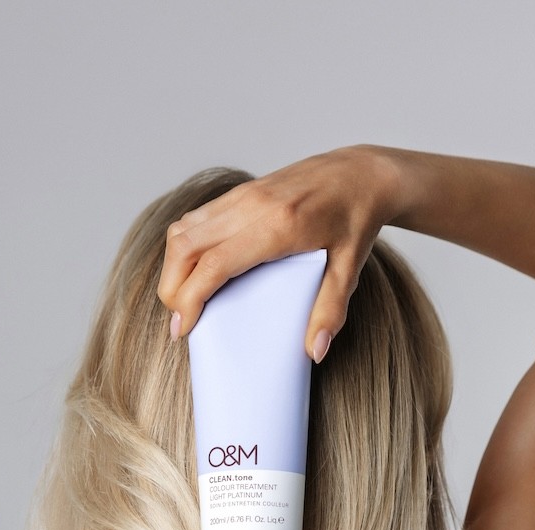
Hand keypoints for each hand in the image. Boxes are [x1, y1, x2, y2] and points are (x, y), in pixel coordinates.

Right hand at [157, 145, 400, 360]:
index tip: (183, 328)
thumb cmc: (356, 219)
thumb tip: (315, 351)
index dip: (190, 298)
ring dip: (173, 266)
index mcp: (277, 226)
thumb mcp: (350, 270)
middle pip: (185, 245)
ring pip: (183, 228)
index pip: (214, 263)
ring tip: (181, 300)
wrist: (363, 173)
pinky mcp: (240, 192)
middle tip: (179, 322)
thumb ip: (330, 311)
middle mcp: (252, 206)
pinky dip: (184, 247)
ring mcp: (243, 195)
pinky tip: (193, 271)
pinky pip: (196, 218)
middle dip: (171, 287)